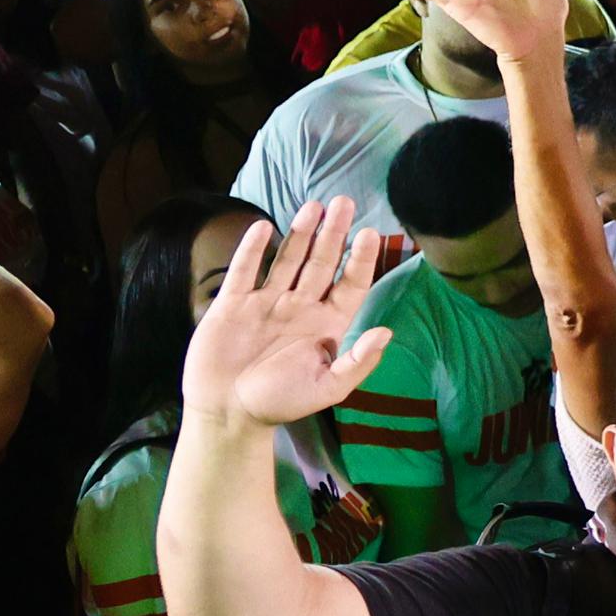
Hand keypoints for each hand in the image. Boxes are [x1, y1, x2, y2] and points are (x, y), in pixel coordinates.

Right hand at [183, 201, 395, 426]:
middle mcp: (300, 307)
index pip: (351, 284)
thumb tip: (387, 331)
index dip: (361, 260)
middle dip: (333, 233)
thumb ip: (358, 361)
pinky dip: (253, 250)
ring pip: (288, 260)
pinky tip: (263, 227)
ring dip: (301, 233)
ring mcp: (267, 303)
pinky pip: (245, 271)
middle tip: (344, 201)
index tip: (371, 234)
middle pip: (321, 263)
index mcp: (327, 324)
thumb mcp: (328, 388)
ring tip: (314, 206)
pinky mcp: (233, 305)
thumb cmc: (280, 403)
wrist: (228, 414)